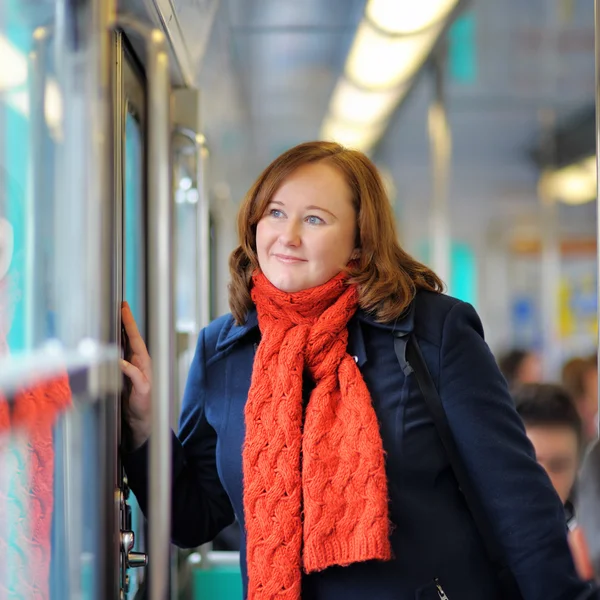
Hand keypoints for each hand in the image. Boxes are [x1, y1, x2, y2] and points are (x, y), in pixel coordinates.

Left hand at [120, 301, 151, 448]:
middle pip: (136, 339)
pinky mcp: (144, 388)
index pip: (132, 337)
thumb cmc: (130, 400)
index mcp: (136, 361)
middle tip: (123, 307)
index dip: (127, 321)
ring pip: (138, 352)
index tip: (122, 306)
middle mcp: (142, 365)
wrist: (141, 421)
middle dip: (130, 323)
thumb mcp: (120, 379)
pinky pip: (135, 375)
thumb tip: (97, 350)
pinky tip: (120, 362)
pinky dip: (127, 368)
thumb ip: (114, 364)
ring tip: (124, 324)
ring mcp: (145, 375)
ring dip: (131, 337)